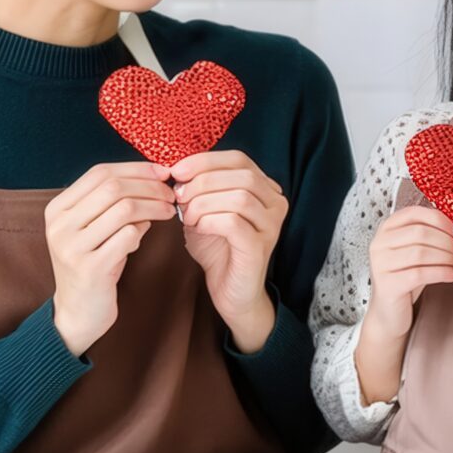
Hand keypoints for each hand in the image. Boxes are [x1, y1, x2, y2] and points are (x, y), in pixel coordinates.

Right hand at [43, 162, 176, 356]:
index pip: (100, 173)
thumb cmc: (93, 264)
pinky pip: (126, 237)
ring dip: (152, 207)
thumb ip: (114, 204)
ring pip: (123, 209)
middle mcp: (60, 225)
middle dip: (149, 186)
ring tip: (167, 211)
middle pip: (113, 187)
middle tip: (170, 194)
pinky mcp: (89, 268)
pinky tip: (144, 235)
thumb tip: (155, 176)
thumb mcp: (95, 229)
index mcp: (57, 209)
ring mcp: (72, 247)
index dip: (135, 168)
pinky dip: (141, 231)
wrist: (77, 314)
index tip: (162, 172)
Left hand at [170, 150, 286, 352]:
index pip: (238, 159)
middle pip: (241, 174)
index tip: (176, 171)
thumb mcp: (204, 210)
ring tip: (187, 217)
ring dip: (203, 202)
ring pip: (239, 196)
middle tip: (178, 196)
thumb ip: (197, 188)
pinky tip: (197, 228)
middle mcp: (276, 203)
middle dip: (202, 181)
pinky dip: (208, 220)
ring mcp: (272, 225)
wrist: (230, 292)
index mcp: (265, 188)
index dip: (205, 160)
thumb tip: (177, 170)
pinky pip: (234, 222)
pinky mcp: (261, 247)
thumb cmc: (218, 249)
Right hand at [353, 205, 452, 405]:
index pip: (415, 213)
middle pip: (420, 232)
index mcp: (386, 229)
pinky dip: (442, 272)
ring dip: (447, 257)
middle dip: (447, 241)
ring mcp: (380, 263)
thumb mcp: (416, 251)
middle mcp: (379, 243)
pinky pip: (420, 273)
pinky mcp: (387, 283)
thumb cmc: (406, 278)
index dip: (440, 220)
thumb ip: (430, 236)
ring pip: (421, 252)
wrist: (389, 313)